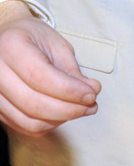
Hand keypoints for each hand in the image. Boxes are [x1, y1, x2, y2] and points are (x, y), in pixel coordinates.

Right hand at [0, 13, 100, 135]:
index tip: (91, 94)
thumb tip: (92, 91)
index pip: (40, 77)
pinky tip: (64, 113)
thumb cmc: (33, 38)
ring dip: (61, 120)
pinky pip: (24, 126)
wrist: (9, 38)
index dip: (69, 91)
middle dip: (69, 109)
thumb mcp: (56, 44)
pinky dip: (49, 124)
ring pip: (29, 121)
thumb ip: (72, 70)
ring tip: (81, 109)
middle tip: (91, 105)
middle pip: (34, 104)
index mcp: (11, 46)